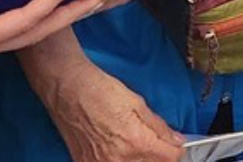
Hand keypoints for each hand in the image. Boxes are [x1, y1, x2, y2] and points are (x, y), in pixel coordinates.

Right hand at [38, 57, 185, 161]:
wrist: (66, 88)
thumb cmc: (98, 89)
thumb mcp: (136, 102)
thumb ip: (158, 125)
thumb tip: (176, 139)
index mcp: (135, 142)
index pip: (169, 158)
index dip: (176, 150)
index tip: (175, 144)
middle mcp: (118, 159)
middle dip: (158, 155)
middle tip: (156, 142)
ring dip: (140, 160)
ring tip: (134, 143)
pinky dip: (119, 161)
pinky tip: (118, 149)